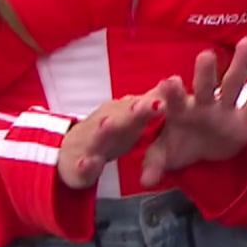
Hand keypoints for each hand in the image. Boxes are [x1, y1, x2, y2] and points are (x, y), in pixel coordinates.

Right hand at [56, 82, 179, 189]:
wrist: (70, 152)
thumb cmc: (112, 131)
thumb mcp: (132, 117)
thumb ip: (150, 101)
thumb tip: (176, 79)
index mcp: (122, 113)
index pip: (139, 103)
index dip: (156, 97)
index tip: (174, 86)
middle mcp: (104, 123)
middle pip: (120, 116)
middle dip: (135, 110)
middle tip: (155, 105)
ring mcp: (89, 143)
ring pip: (97, 136)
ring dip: (104, 130)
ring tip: (109, 124)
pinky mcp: (77, 166)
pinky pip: (82, 167)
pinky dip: (86, 165)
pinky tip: (89, 163)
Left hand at [138, 37, 246, 188]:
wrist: (202, 149)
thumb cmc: (179, 145)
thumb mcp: (164, 156)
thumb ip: (154, 165)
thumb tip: (146, 181)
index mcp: (181, 112)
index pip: (174, 101)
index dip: (172, 93)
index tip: (169, 81)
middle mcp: (203, 106)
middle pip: (205, 87)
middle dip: (206, 73)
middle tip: (206, 54)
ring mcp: (225, 109)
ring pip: (233, 85)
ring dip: (240, 63)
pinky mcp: (243, 119)